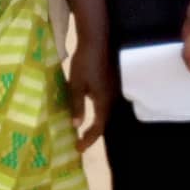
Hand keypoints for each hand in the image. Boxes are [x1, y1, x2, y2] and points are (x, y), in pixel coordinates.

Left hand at [67, 35, 116, 150]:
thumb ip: (77, 105)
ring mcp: (114, 89)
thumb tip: (76, 125)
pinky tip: (88, 105)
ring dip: (95, 121)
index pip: (98, 127)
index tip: (78, 149)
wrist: (97, 40)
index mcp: (104, 101)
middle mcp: (112, 98)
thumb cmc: (85, 62)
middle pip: (104, 121)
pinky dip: (97, 110)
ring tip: (83, 128)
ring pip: (105, 111)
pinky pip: (105, 101)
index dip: (89, 140)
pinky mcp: (112, 82)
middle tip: (80, 141)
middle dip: (92, 133)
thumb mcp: (76, 84)